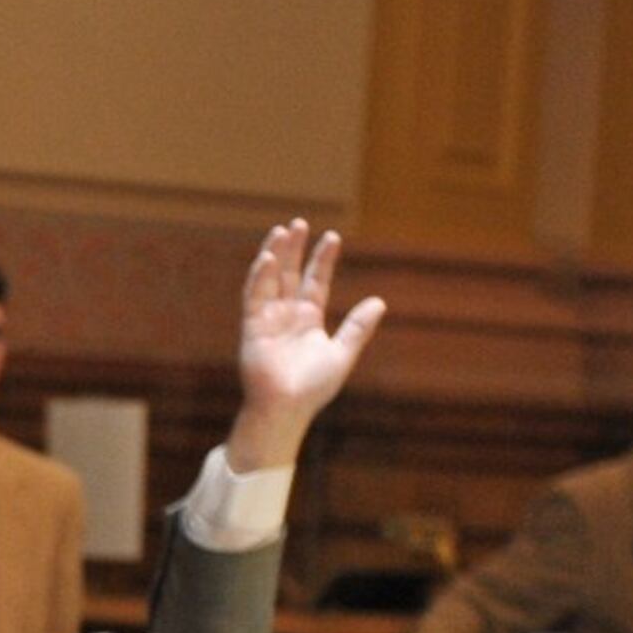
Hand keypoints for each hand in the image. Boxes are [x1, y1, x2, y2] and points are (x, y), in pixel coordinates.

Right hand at [228, 221, 384, 473]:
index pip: (314, 282)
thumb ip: (358, 328)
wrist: (287, 409)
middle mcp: (286, 315)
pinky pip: (254, 296)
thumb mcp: (342, 354)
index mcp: (308, 319)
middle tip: (299, 223)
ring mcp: (268, 319)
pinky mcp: (252, 327)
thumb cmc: (313, 388)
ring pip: (270, 279)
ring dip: (275, 255)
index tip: (333, 237)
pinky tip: (268, 258)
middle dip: (294, 249)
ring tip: (282, 231)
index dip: (322, 260)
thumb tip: (380, 302)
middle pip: (289, 274)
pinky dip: (260, 277)